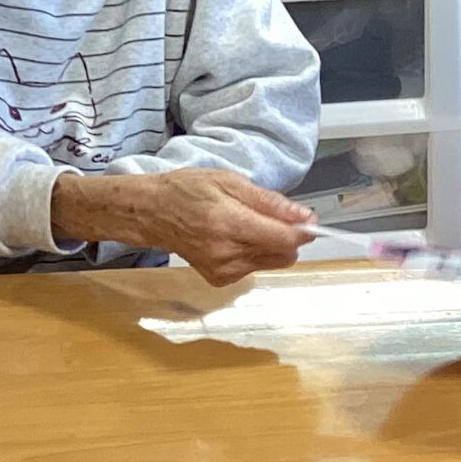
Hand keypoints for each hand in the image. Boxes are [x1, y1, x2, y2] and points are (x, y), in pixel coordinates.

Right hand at [120, 170, 312, 286]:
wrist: (154, 213)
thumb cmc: (189, 190)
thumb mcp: (231, 182)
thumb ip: (271, 202)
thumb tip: (305, 217)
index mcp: (229, 223)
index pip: (285, 240)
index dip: (303, 230)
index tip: (307, 219)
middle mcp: (226, 253)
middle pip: (284, 255)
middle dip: (287, 237)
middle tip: (270, 216)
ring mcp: (223, 270)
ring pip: (272, 262)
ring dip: (270, 245)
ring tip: (244, 224)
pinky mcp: (219, 280)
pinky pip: (255, 268)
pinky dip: (254, 254)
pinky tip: (233, 239)